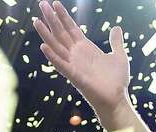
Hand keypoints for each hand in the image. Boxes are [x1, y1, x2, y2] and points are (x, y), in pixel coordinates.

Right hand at [33, 1, 129, 116]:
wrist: (117, 99)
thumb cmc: (117, 81)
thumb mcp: (119, 56)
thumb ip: (116, 42)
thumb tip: (116, 28)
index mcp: (86, 48)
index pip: (71, 28)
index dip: (63, 16)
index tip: (55, 3)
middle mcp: (77, 55)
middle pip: (61, 33)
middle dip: (51, 18)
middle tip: (41, 4)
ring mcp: (74, 65)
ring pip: (56, 46)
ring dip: (46, 34)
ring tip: (36, 21)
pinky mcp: (74, 77)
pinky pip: (61, 65)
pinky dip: (52, 57)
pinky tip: (43, 47)